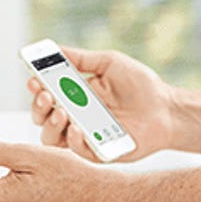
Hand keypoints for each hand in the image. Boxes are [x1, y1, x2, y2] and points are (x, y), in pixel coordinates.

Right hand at [28, 47, 174, 161]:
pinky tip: (78, 128)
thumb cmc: (140, 85)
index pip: (46, 95)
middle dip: (38, 107)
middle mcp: (76, 117)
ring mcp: (86, 136)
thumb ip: (82, 59)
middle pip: (43, 118)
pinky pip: (78, 152)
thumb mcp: (109, 63)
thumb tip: (56, 49)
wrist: (167, 108)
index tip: (33, 79)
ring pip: (53, 139)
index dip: (36, 89)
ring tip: (61, 112)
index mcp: (76, 96)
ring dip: (51, 125)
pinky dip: (74, 141)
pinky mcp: (99, 153)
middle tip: (46, 96)